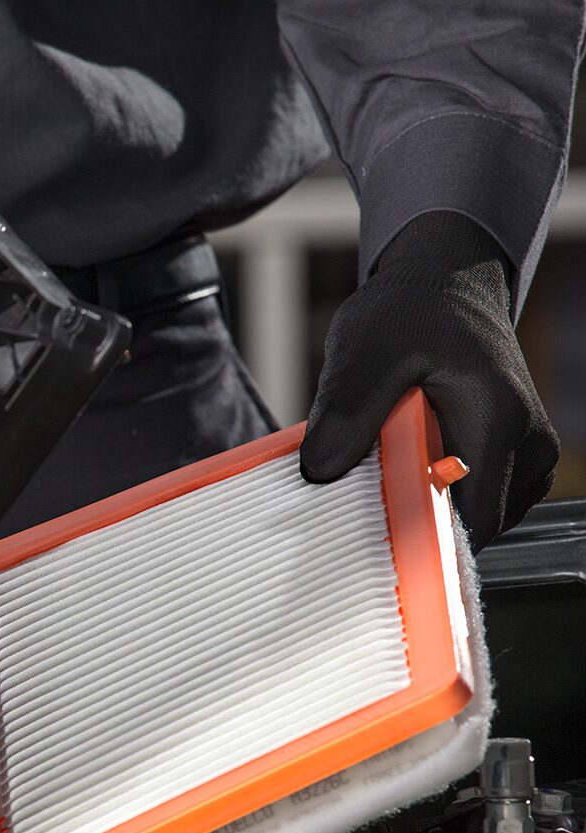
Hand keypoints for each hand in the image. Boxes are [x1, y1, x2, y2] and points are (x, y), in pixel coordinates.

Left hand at [299, 211, 557, 551]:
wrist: (442, 280)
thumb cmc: (408, 310)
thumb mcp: (364, 354)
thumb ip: (345, 414)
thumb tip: (320, 475)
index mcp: (498, 423)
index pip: (469, 524)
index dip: (415, 538)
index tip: (367, 528)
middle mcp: (528, 444)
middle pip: (471, 526)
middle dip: (415, 519)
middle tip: (368, 485)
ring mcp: (527, 451)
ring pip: (472, 516)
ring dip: (425, 504)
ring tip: (391, 460)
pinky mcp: (514, 453)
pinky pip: (474, 498)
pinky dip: (438, 492)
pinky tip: (409, 463)